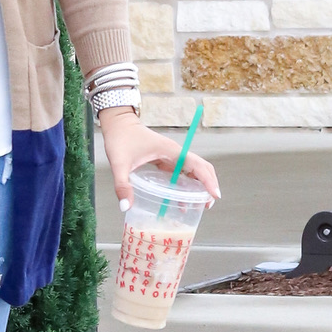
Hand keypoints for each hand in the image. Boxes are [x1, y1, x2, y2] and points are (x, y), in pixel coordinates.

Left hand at [97, 109, 219, 210]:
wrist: (117, 124)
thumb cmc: (120, 139)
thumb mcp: (119, 163)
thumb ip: (122, 185)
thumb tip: (126, 207)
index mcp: (171, 151)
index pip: (198, 165)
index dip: (208, 180)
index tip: (214, 196)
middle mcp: (175, 153)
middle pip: (201, 168)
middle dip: (208, 185)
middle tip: (207, 205)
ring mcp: (171, 157)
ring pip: (193, 171)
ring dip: (199, 187)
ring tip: (199, 207)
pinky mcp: (165, 160)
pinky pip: (181, 173)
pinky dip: (186, 186)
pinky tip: (181, 200)